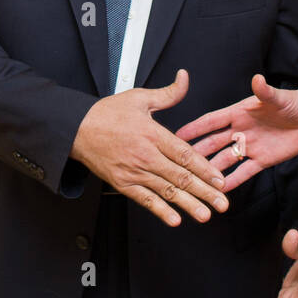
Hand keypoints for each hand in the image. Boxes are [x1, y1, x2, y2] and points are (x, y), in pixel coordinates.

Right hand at [70, 69, 228, 225]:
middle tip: (222, 203)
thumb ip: (168, 93)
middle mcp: (146, 155)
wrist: (75, 128)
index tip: (220, 180)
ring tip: (205, 215)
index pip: (184, 154)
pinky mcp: (122, 183)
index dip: (205, 169)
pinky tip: (174, 220)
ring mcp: (134, 171)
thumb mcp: (140, 97)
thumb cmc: (107, 113)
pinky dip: (160, 210)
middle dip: (204, 191)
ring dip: (188, 205)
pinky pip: (144, 199)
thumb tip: (184, 78)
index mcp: (153, 134)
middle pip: (181, 176)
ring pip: (166, 191)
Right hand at [175, 73, 297, 192]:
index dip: (194, 127)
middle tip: (177, 163)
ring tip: (195, 181)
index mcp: (239, 113)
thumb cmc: (294, 104)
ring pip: (225, 160)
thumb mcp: (279, 98)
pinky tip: (220, 191)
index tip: (176, 134)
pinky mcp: (262, 160)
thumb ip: (265, 91)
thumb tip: (257, 78)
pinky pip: (244, 172)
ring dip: (211, 170)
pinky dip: (233, 181)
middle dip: (196, 152)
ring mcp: (249, 146)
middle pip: (213, 143)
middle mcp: (240, 130)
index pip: (212, 121)